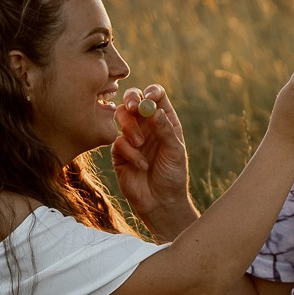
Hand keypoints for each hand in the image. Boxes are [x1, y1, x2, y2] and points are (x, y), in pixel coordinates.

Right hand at [112, 84, 196, 239]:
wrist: (160, 202)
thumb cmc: (173, 175)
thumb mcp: (175, 151)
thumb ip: (165, 129)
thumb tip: (154, 109)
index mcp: (164, 121)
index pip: (156, 96)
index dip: (151, 92)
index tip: (149, 97)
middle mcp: (146, 125)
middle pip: (133, 100)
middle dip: (131, 99)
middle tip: (133, 107)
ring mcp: (131, 137)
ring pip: (121, 116)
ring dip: (130, 127)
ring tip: (141, 145)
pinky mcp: (119, 152)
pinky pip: (117, 141)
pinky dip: (130, 152)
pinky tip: (141, 165)